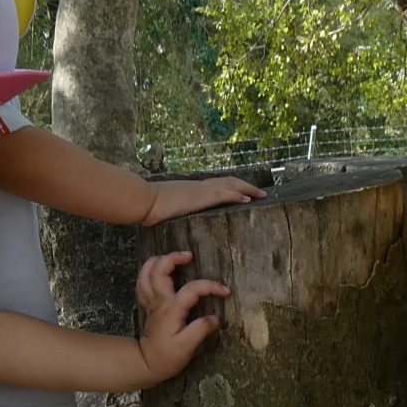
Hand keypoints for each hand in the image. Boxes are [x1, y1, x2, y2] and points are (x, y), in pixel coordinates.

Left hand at [134, 250, 229, 381]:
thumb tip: (215, 318)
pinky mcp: (149, 305)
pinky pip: (143, 282)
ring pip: (146, 273)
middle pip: (159, 270)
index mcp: (171, 310)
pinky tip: (158, 268)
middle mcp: (159, 301)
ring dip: (158, 260)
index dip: (210, 286)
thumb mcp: (187, 347)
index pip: (192, 289)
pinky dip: (148, 271)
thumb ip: (201, 330)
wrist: (147, 363)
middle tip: (190, 256)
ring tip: (173, 257)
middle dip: (173, 258)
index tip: (225, 291)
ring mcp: (152, 302)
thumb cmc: (167, 356)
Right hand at [140, 174, 264, 224]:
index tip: (243, 192)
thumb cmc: (151, 208)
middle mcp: (200, 186)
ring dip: (247, 189)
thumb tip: (171, 225)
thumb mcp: (167, 211)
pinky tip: (248, 200)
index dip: (233, 187)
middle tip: (261, 193)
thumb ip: (174, 215)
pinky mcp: (201, 197)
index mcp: (194, 189)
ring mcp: (202, 190)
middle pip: (229, 181)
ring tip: (261, 195)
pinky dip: (237, 195)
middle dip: (246, 186)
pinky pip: (224, 194)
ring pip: (231, 185)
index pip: (218, 184)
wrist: (145, 201)